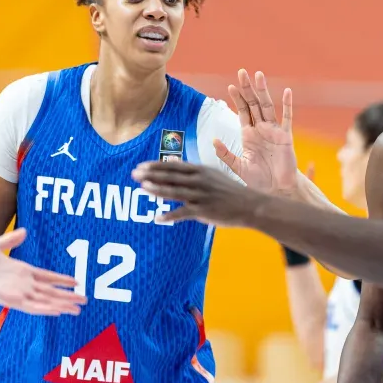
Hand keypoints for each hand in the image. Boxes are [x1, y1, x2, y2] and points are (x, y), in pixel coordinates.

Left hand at [0, 228, 85, 314]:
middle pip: (51, 292)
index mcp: (23, 272)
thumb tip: (24, 231)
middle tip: (84, 300)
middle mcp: (24, 285)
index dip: (62, 280)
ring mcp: (20, 294)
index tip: (76, 282)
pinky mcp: (14, 301)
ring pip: (46, 301)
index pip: (48, 277)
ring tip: (77, 310)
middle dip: (68, 296)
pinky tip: (58, 311)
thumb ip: (11, 239)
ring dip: (62, 305)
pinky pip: (34, 307)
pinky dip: (47, 309)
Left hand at [132, 161, 254, 225]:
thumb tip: (173, 163)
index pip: (173, 166)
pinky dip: (169, 217)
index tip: (141, 166)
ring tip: (143, 188)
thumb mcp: (212, 175)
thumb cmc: (229, 190)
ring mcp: (201, 196)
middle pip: (170, 177)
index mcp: (200, 171)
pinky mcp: (203, 211)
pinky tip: (157, 219)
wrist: (249, 205)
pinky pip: (182, 214)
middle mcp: (199, 181)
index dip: (156, 166)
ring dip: (157, 190)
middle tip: (134, 174)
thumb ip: (192, 171)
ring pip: (174, 192)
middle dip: (151, 175)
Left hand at [215, 69, 298, 195]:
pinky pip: (287, 118)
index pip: (242, 112)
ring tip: (258, 75)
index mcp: (248, 135)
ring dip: (263, 91)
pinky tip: (286, 91)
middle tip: (242, 72)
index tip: (230, 86)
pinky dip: (287, 105)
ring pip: (267, 106)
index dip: (237, 99)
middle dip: (248, 89)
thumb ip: (225, 154)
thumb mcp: (238, 167)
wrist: (275, 191)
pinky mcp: (285, 137)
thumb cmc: (257, 180)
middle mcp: (261, 129)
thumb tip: (213, 140)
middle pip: (253, 104)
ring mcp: (274, 131)